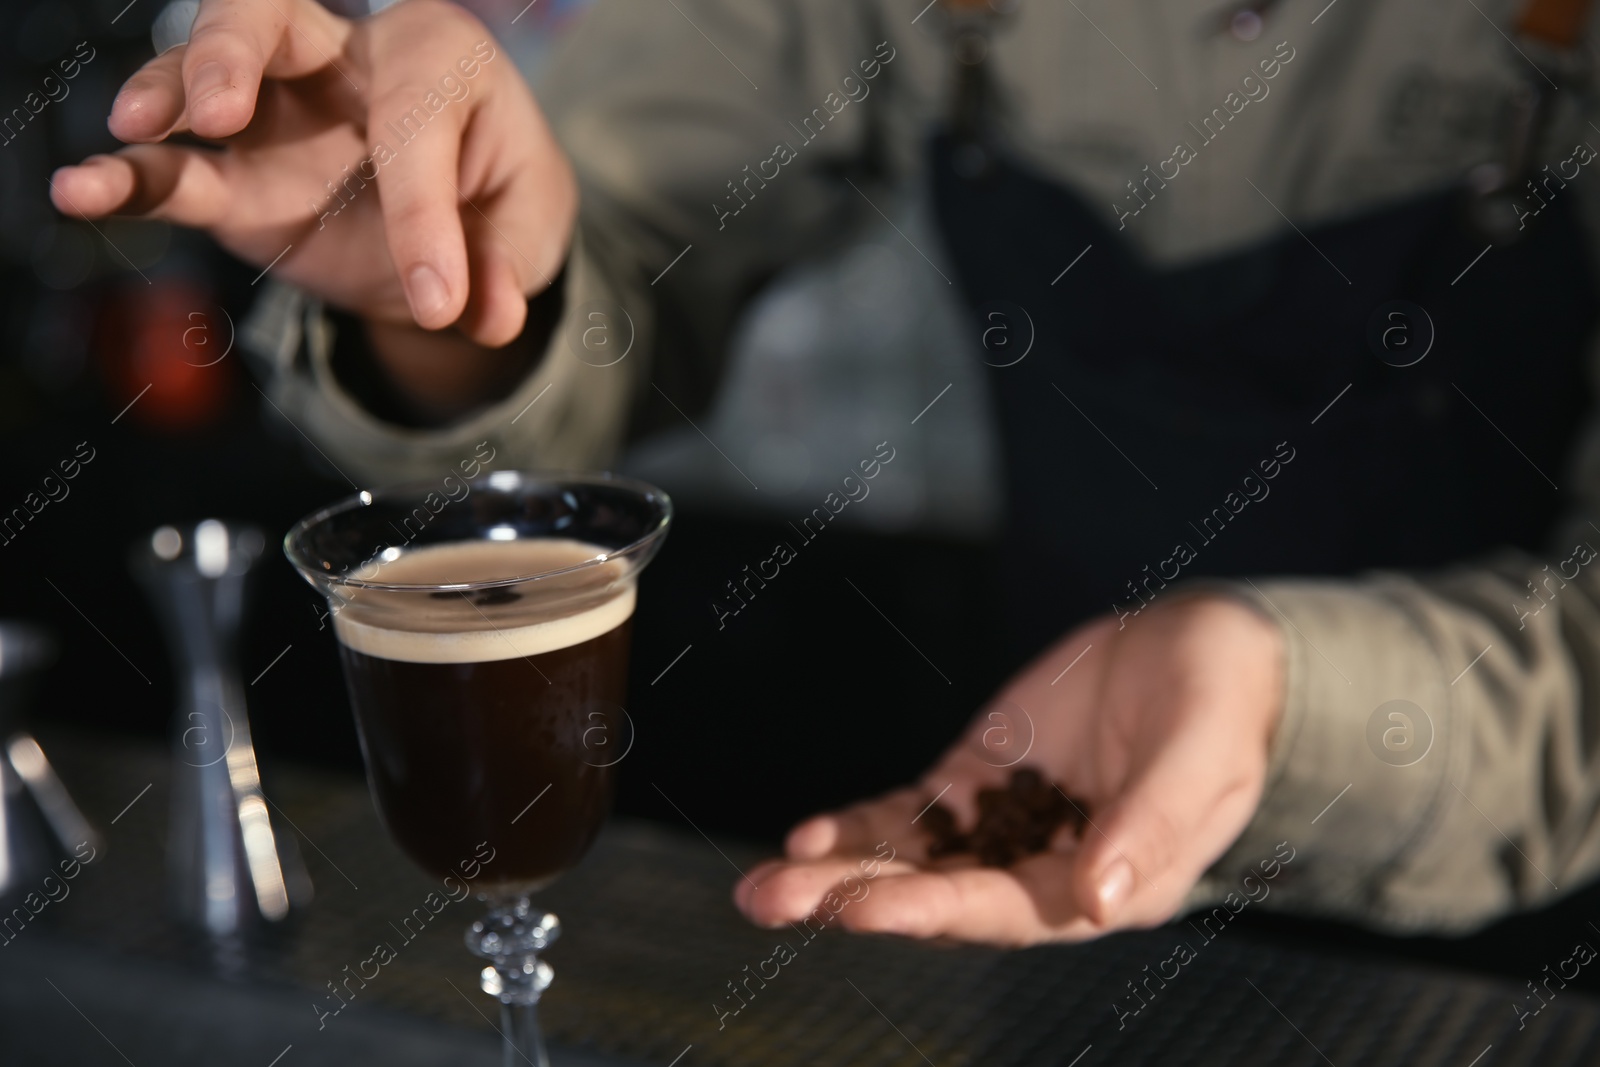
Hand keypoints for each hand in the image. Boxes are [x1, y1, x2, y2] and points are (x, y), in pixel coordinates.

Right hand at [50, 0, 573, 389]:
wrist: (474, 228)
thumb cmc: (501, 196)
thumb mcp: (530, 223)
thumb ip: (509, 263)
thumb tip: (489, 316)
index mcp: (436, 56)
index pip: (415, 121)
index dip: (424, 216)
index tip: (441, 302)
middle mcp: (346, 62)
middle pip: (271, 17)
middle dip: (234, 48)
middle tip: (220, 106)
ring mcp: (278, 115)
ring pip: (203, 71)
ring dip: (167, 95)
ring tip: (136, 128)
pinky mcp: (240, 178)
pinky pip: (177, 171)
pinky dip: (130, 181)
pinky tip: (83, 192)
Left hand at [734, 594, 1284, 945]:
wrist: (1207, 651)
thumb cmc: (1221, 706)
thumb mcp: (1200, 757)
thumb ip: (1150, 827)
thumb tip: (1099, 899)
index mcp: (1110, 884)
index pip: (1008, 911)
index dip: (933, 909)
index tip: (862, 904)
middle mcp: (1049, 870)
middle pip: (940, 898)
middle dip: (855, 899)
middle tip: (771, 901)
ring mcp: (1008, 828)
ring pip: (912, 864)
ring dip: (838, 875)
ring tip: (761, 888)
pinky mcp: (980, 783)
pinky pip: (911, 817)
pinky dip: (861, 828)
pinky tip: (808, 837)